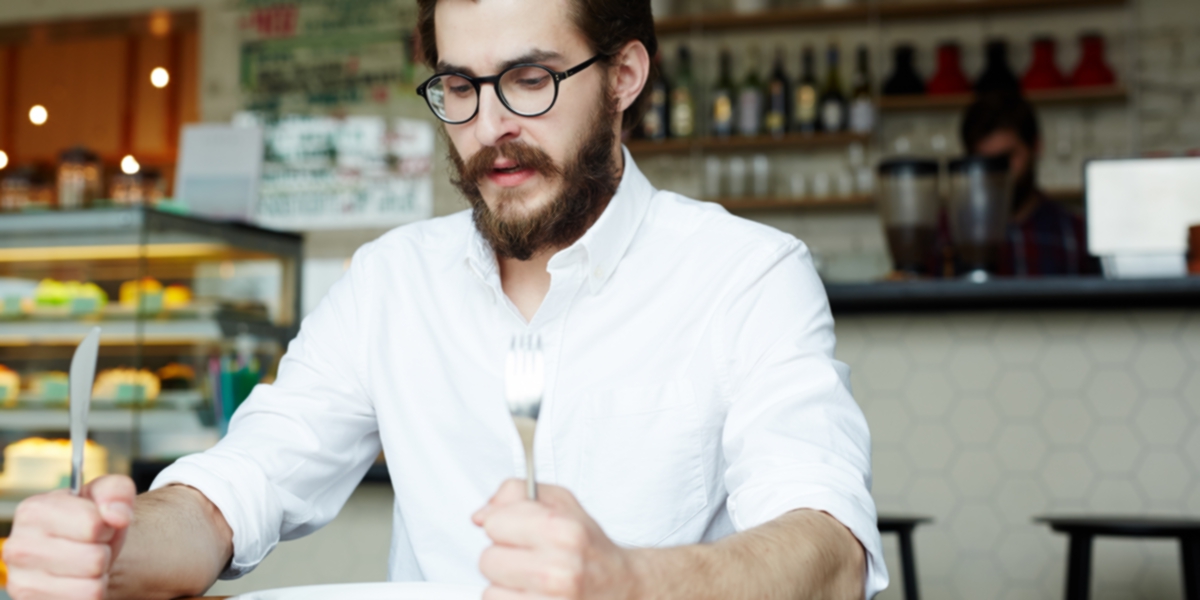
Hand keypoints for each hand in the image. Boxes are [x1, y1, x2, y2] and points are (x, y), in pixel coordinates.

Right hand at [3, 475, 136, 599]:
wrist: (79, 552)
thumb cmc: (92, 522)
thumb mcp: (106, 496)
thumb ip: (116, 492)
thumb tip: (117, 516)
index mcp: (33, 511)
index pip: (93, 525)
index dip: (107, 526)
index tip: (97, 525)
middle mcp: (18, 547)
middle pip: (94, 559)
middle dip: (104, 552)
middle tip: (92, 547)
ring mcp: (21, 582)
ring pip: (92, 587)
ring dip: (99, 575)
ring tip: (86, 564)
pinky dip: (93, 594)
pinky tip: (79, 582)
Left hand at [473, 479, 640, 599]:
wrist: (623, 587)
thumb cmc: (590, 548)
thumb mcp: (562, 504)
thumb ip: (517, 493)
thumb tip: (481, 515)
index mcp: (562, 531)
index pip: (493, 523)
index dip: (504, 525)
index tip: (521, 532)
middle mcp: (557, 569)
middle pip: (487, 560)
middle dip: (504, 558)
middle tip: (530, 559)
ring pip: (490, 591)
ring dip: (507, 587)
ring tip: (534, 582)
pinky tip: (534, 597)